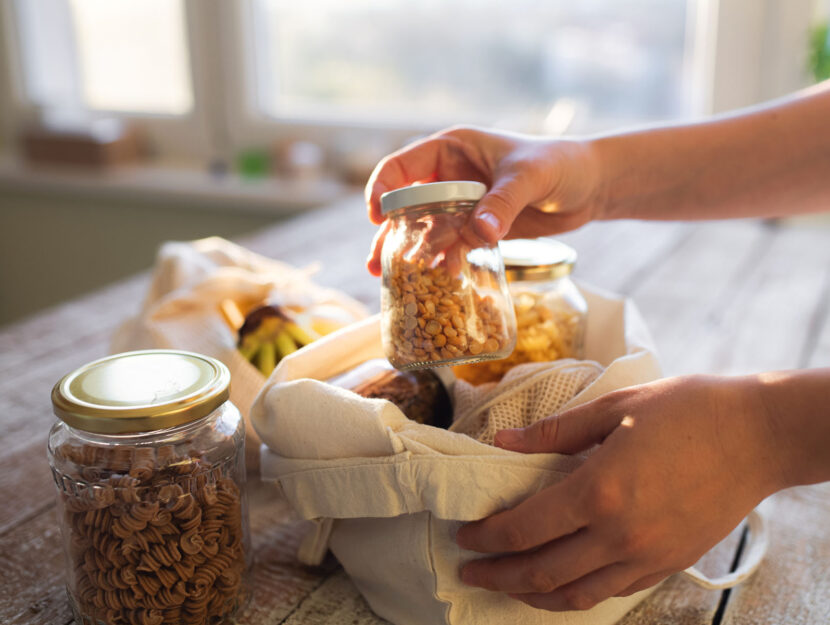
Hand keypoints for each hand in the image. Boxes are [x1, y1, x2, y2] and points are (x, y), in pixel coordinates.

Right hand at [365, 126, 603, 275]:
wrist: (591, 186)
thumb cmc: (561, 163)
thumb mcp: (530, 177)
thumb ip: (503, 202)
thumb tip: (478, 233)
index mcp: (452, 149)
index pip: (403, 166)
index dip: (384, 189)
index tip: (378, 217)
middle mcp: (450, 176)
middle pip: (406, 205)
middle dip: (389, 233)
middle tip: (377, 263)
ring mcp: (462, 205)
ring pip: (425, 229)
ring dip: (410, 253)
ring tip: (394, 281)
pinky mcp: (477, 228)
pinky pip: (451, 246)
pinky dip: (441, 263)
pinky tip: (435, 283)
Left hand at [456, 375, 785, 611]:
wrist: (760, 435)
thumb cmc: (688, 411)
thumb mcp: (614, 408)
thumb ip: (552, 432)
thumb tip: (503, 443)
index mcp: (600, 492)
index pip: (524, 529)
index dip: (487, 536)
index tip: (465, 533)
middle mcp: (620, 535)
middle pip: (541, 572)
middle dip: (497, 574)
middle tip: (469, 569)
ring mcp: (648, 556)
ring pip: (576, 594)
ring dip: (531, 593)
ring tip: (505, 585)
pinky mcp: (669, 563)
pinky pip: (612, 592)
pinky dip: (576, 594)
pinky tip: (560, 582)